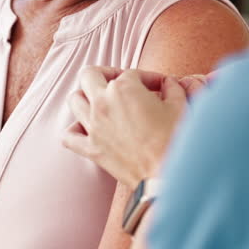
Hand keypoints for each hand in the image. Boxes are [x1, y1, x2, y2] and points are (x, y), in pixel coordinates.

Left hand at [63, 67, 207, 188]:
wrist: (167, 175)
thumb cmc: (175, 139)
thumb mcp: (179, 105)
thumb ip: (171, 87)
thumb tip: (168, 83)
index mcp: (124, 88)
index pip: (132, 73)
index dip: (148, 79)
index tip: (159, 87)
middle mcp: (103, 103)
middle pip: (90, 75)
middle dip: (106, 74)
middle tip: (121, 83)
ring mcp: (94, 126)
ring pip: (74, 100)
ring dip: (87, 97)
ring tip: (103, 103)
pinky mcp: (91, 149)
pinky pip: (68, 135)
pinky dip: (74, 130)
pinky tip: (87, 129)